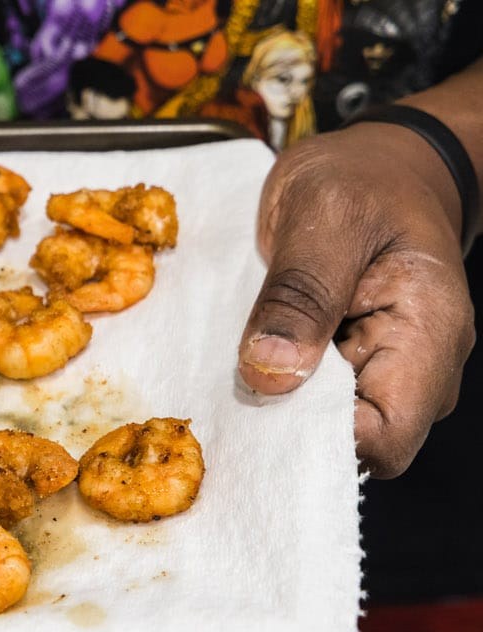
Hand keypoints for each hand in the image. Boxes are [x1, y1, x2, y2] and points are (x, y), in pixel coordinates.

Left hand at [237, 123, 475, 477]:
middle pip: (352, 444)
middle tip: (227, 390)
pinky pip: (309, 401)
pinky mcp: (350, 368)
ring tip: (229, 371)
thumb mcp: (323, 214)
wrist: (380, 162)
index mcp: (428, 334)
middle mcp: (417, 369)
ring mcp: (384, 373)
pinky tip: (241, 364)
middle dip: (288, 428)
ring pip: (324, 427)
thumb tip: (271, 374)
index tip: (259, 406)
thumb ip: (299, 293)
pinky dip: (274, 389)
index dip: (320, 440)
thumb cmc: (363, 179)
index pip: (385, 436)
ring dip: (275, 409)